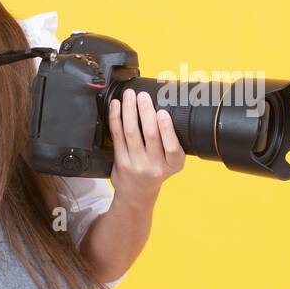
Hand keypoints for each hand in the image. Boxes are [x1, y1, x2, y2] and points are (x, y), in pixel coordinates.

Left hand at [107, 88, 184, 206]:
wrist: (138, 193)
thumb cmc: (156, 171)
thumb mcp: (171, 162)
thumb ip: (170, 141)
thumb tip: (165, 107)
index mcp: (173, 164)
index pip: (172, 147)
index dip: (167, 129)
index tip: (162, 112)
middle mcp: (155, 166)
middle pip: (150, 136)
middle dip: (145, 112)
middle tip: (142, 96)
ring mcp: (136, 164)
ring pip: (131, 133)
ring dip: (129, 111)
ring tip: (129, 96)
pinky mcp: (121, 161)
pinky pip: (117, 136)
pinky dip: (116, 118)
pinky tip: (116, 106)